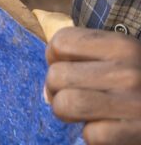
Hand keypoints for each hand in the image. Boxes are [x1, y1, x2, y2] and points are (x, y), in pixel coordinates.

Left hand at [46, 27, 140, 143]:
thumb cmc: (138, 83)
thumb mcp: (120, 59)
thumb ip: (82, 58)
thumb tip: (47, 89)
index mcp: (122, 46)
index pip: (60, 42)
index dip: (56, 58)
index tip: (72, 68)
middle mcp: (128, 72)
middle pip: (56, 76)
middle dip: (57, 89)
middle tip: (76, 95)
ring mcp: (134, 104)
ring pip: (65, 104)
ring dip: (67, 112)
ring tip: (84, 113)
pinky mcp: (137, 132)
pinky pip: (91, 134)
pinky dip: (94, 136)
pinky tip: (109, 129)